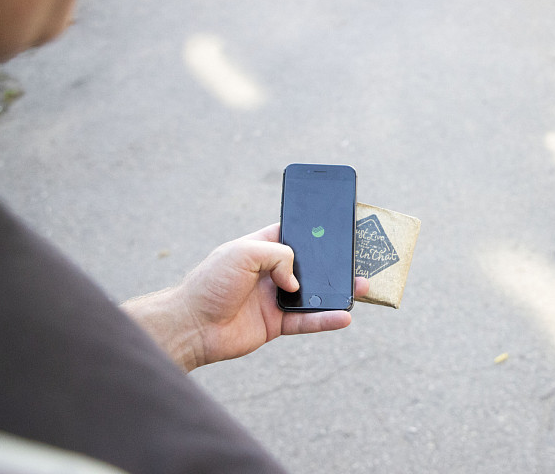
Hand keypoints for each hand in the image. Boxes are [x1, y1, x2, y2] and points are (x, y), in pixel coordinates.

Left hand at [122, 224, 368, 371]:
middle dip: (333, 263)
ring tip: (362, 287)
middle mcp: (269, 272)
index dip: (313, 232)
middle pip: (309, 266)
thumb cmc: (210, 283)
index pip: (292, 235)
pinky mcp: (276, 324)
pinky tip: (344, 316)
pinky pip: (307, 321)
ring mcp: (274, 298)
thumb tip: (295, 280)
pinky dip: (326, 320)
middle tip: (357, 259)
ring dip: (338, 291)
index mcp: (260, 248)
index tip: (337, 229)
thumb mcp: (243, 253)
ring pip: (314, 294)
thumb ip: (277, 256)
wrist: (192, 326)